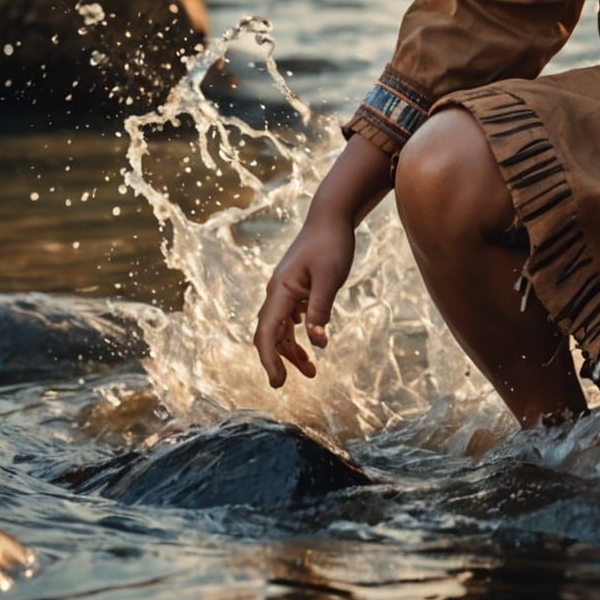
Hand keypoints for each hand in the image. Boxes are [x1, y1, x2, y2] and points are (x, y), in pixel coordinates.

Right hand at [254, 214, 354, 385]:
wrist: (332, 215)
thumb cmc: (332, 243)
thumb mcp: (330, 277)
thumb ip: (321, 309)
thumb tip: (317, 344)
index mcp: (281, 291)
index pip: (266, 333)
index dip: (269, 361)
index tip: (278, 383)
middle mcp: (277, 291)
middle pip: (269, 334)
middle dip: (277, 360)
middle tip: (287, 384)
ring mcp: (285, 288)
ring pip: (280, 327)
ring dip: (292, 350)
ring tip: (311, 371)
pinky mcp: (296, 286)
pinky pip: (289, 317)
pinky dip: (297, 334)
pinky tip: (311, 342)